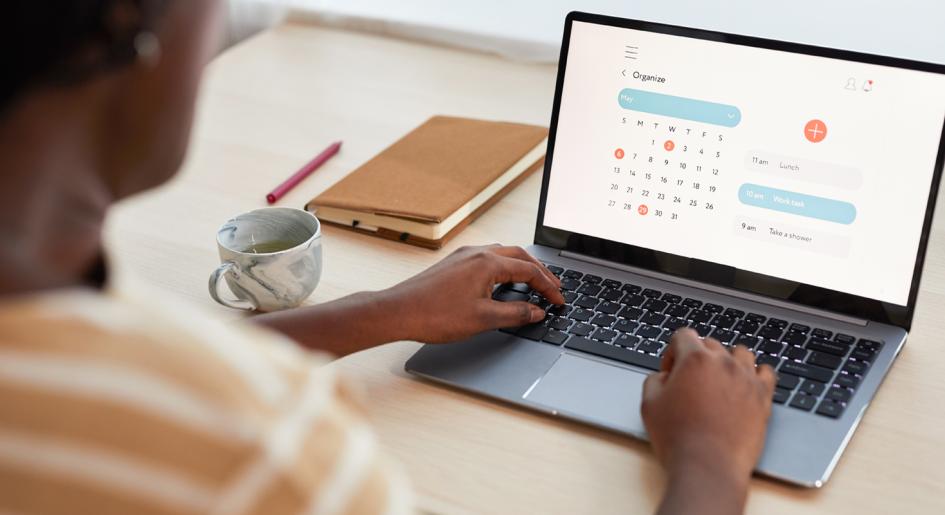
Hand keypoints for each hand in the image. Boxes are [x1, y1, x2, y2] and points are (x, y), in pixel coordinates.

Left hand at [385, 244, 564, 343]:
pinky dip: (504, 268)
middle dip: (540, 272)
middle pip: (519, 256)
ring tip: (534, 283)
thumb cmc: (435, 315)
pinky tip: (503, 282)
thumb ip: (515, 313)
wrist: (398, 312)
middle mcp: (476, 253)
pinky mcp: (453, 264)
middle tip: (554, 288)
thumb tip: (537, 311)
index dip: (548, 287)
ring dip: (521, 267)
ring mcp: (463, 257)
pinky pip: (487, 259)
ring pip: (502, 255)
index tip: (559, 301)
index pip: (529, 270)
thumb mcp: (483, 319)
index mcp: (487, 263)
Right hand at [641, 328, 775, 514]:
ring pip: (740, 353)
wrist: (708, 467)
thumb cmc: (678, 439)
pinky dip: (755, 374)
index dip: (672, 352)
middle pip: (711, 343)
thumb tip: (663, 376)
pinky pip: (766, 372)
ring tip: (719, 380)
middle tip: (691, 382)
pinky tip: (745, 385)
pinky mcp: (763, 397)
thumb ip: (654, 380)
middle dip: (697, 358)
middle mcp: (723, 363)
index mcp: (694, 359)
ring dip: (728, 361)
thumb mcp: (649, 405)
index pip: (684, 335)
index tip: (670, 371)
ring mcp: (746, 379)